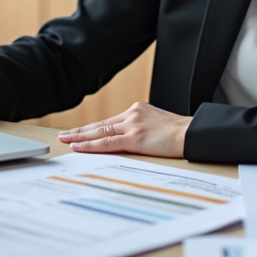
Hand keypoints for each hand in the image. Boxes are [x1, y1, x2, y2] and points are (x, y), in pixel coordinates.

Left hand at [58, 102, 190, 157]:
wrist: (192, 133)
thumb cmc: (180, 133)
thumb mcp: (159, 124)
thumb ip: (144, 127)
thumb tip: (135, 138)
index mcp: (138, 110)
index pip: (110, 121)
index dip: (92, 128)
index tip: (80, 131)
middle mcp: (132, 114)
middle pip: (100, 124)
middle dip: (80, 131)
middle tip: (63, 134)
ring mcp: (132, 125)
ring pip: (100, 132)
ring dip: (80, 137)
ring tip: (65, 140)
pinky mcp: (135, 138)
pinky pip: (107, 143)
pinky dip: (91, 145)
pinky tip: (79, 146)